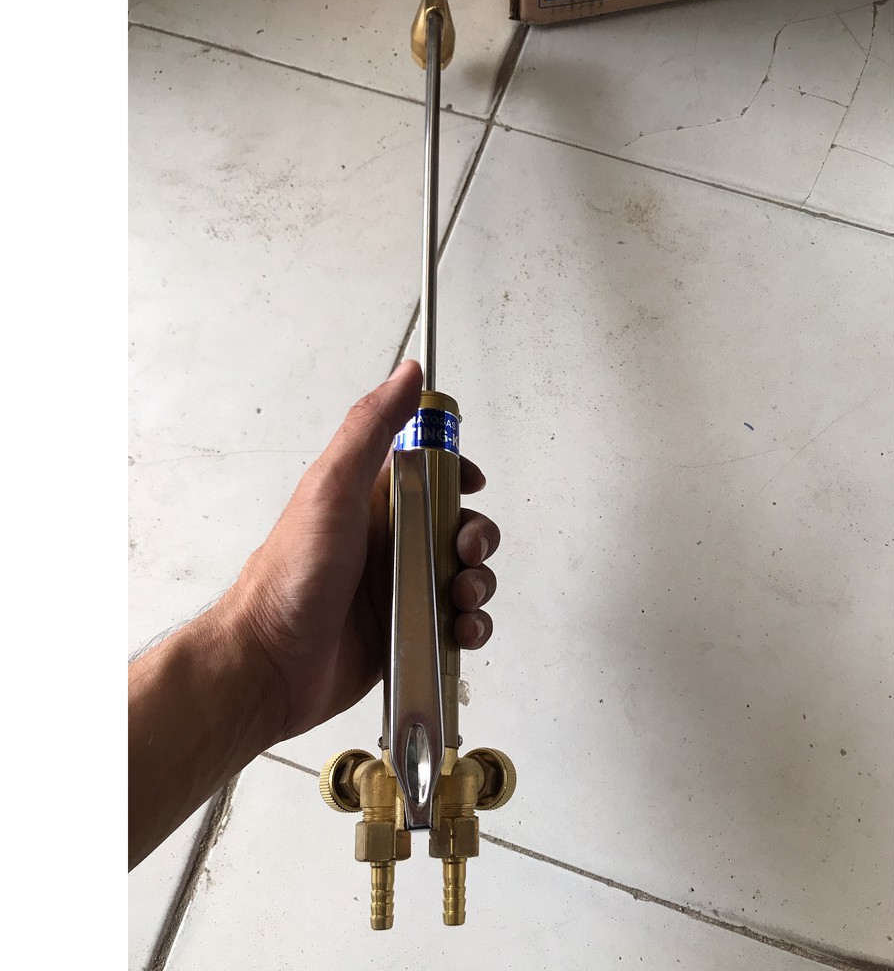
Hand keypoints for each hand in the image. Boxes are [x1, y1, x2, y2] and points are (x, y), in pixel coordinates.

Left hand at [219, 359, 499, 742]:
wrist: (268, 667)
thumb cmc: (291, 577)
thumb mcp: (330, 488)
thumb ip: (371, 428)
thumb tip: (407, 374)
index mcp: (372, 501)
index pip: (430, 470)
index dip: (458, 471)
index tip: (472, 481)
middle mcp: (390, 542)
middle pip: (459, 524)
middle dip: (477, 535)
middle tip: (464, 551)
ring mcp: (401, 589)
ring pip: (465, 575)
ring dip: (479, 583)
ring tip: (460, 599)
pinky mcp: (410, 632)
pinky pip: (458, 624)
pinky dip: (471, 627)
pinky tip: (459, 631)